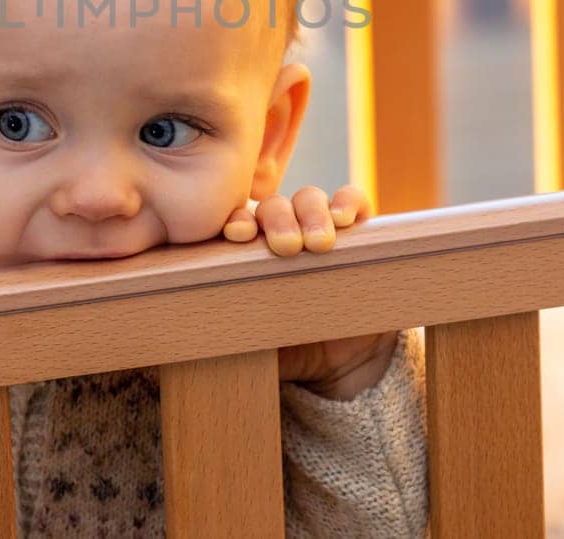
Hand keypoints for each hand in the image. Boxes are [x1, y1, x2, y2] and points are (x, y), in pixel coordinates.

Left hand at [219, 185, 391, 397]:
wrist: (338, 362)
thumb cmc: (287, 347)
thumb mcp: (257, 339)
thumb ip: (234, 328)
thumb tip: (205, 331)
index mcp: (250, 252)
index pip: (239, 223)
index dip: (237, 222)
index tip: (236, 235)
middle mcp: (282, 232)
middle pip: (274, 207)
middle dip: (278, 221)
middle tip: (287, 247)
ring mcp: (319, 227)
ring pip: (309, 199)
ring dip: (312, 215)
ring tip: (318, 244)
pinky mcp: (358, 231)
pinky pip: (353, 201)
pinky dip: (347, 203)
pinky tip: (344, 219)